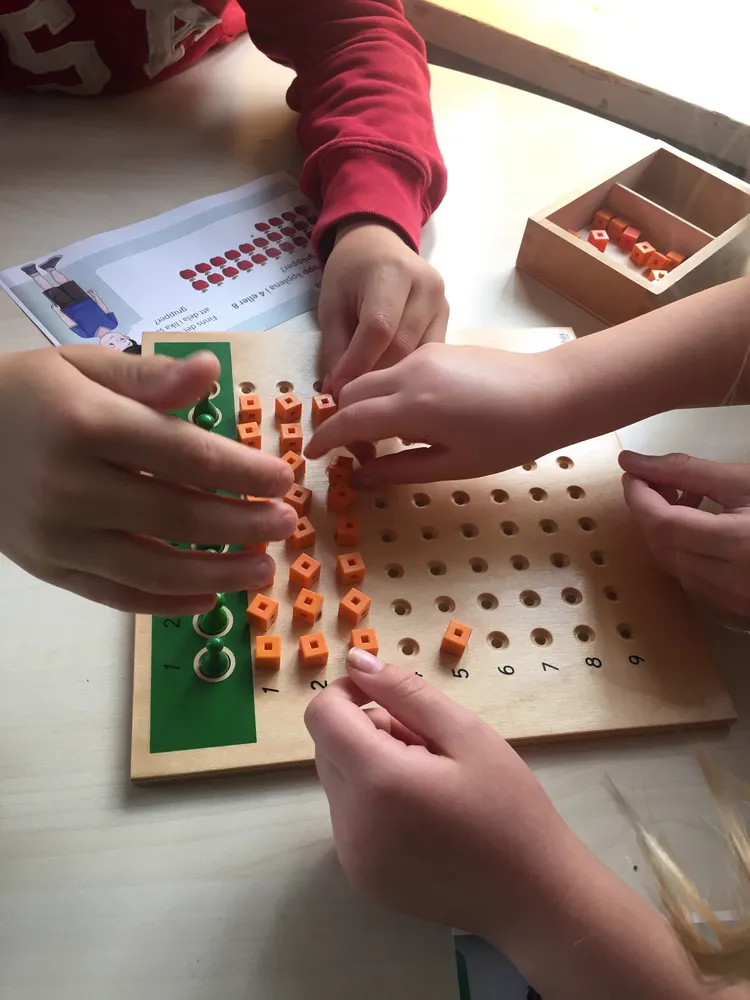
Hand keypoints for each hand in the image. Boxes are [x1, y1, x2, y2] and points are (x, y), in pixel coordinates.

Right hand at [0, 346, 295, 614]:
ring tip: (263, 572)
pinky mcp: (48, 567)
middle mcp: (71, 486)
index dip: (241, 472)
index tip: (284, 480)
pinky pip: (115, 595)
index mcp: (87, 425)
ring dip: (217, 575)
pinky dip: (166, 603)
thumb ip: (150, 376)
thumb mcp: (83, 366)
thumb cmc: (30, 394)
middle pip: (176, 516)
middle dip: (241, 525)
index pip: (184, 455)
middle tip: (285, 526)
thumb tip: (213, 370)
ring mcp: (57, 535)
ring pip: (151, 569)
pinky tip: (207, 598)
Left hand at [304, 649, 569, 938]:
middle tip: (428, 746)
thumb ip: (405, 691)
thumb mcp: (466, 733)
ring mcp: (352, 856)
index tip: (390, 698)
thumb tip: (356, 661)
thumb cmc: (509, 808)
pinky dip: (374, 803)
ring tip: (430, 782)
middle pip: (328, 747)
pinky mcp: (360, 877)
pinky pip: (349, 818)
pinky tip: (423, 816)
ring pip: (338, 780)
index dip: (349, 693)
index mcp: (378, 781)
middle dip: (368, 731)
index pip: (322, 715)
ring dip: (371, 767)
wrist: (532, 896)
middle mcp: (351, 822)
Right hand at [306, 343, 565, 485]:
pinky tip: (409, 418)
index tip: (311, 456)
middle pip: (353, 392)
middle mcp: (410, 372)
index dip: (325, 439)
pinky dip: (385, 393)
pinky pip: (394, 371)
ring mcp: (423, 356)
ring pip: (372, 378)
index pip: (349, 419)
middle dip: (341, 421)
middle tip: (349, 453)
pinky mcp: (437, 349)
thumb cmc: (510, 438)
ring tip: (381, 438)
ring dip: (363, 405)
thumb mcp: (454, 465)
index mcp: (413, 405)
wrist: (553, 392)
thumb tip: (359, 479)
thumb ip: (400, 470)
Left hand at [318, 221, 447, 397]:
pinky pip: (429, 354)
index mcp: (393, 272)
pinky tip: (391, 380)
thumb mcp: (332, 304)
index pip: (379, 328)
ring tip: (370, 393)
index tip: (340, 390)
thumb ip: (336, 346)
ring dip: (393, 378)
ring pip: (420, 356)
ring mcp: (442, 302)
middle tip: (352, 398)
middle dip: (375, 376)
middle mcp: (427, 286)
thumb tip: (340, 390)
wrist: (379, 245)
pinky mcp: (448, 317)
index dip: (358, 363)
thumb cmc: (351, 273)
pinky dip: (409, 371)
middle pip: (402, 346)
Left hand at [620, 451, 749, 617]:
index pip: (664, 524)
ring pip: (672, 565)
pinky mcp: (736, 607)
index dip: (639, 497)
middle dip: (648, 513)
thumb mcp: (745, 481)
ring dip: (663, 532)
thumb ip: (687, 471)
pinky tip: (696, 524)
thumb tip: (632, 462)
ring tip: (680, 497)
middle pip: (662, 547)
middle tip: (653, 481)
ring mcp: (734, 599)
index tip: (631, 473)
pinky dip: (681, 550)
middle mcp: (732, 580)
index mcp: (738, 544)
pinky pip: (691, 577)